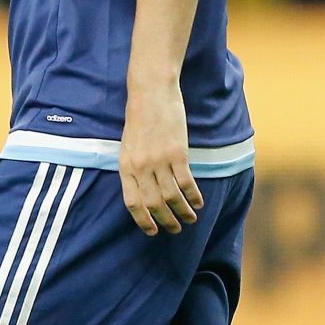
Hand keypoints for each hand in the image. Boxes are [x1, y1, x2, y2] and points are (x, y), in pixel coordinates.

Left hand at [119, 82, 203, 235]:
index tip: (152, 231)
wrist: (151, 93)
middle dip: (166, 221)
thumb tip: (144, 191)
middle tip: (176, 229)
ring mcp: (159, 161)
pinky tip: (199, 202)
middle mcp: (140, 167)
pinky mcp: (177, 153)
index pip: (133, 203)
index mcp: (125, 166)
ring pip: (172, 197)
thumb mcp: (128, 145)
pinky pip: (186, 182)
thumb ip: (134, 168)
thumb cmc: (139, 117)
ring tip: (190, 219)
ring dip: (182, 212)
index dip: (143, 220)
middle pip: (154, 204)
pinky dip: (193, 196)